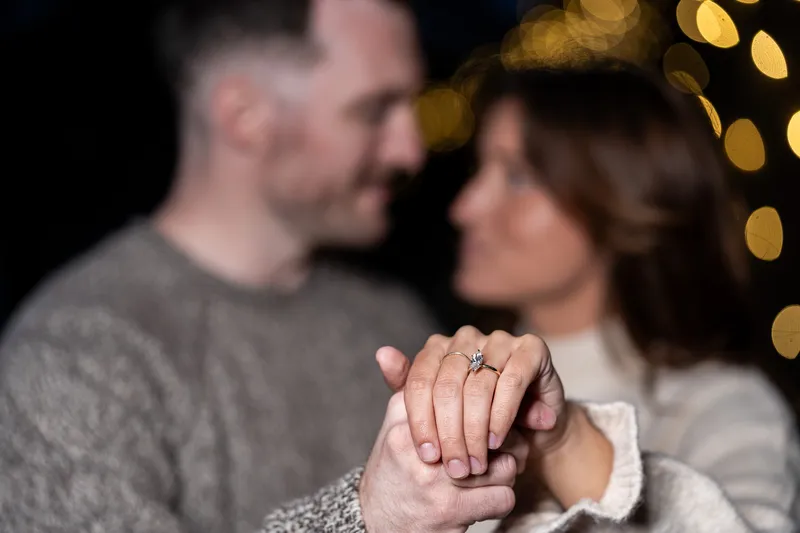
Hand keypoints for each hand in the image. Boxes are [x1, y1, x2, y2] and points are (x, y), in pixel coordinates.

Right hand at [359, 391, 528, 532]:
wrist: (374, 522)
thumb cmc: (395, 467)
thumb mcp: (395, 423)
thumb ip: (405, 386)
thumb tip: (385, 350)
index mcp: (402, 412)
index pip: (465, 392)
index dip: (486, 404)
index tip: (486, 414)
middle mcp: (416, 442)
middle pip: (488, 425)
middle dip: (502, 439)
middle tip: (499, 446)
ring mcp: (433, 477)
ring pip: (503, 462)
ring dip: (505, 471)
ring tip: (491, 474)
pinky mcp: (450, 509)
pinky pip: (503, 496)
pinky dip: (501, 499)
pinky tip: (486, 499)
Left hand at [377, 331, 612, 508]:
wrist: (529, 430)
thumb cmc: (477, 421)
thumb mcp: (439, 413)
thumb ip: (409, 389)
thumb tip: (381, 353)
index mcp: (438, 347)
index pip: (418, 380)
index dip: (421, 421)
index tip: (427, 456)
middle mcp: (466, 337)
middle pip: (446, 386)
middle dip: (449, 433)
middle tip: (454, 467)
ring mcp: (500, 339)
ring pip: (478, 386)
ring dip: (475, 431)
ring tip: (475, 462)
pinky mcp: (531, 348)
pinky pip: (511, 382)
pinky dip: (502, 415)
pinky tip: (496, 441)